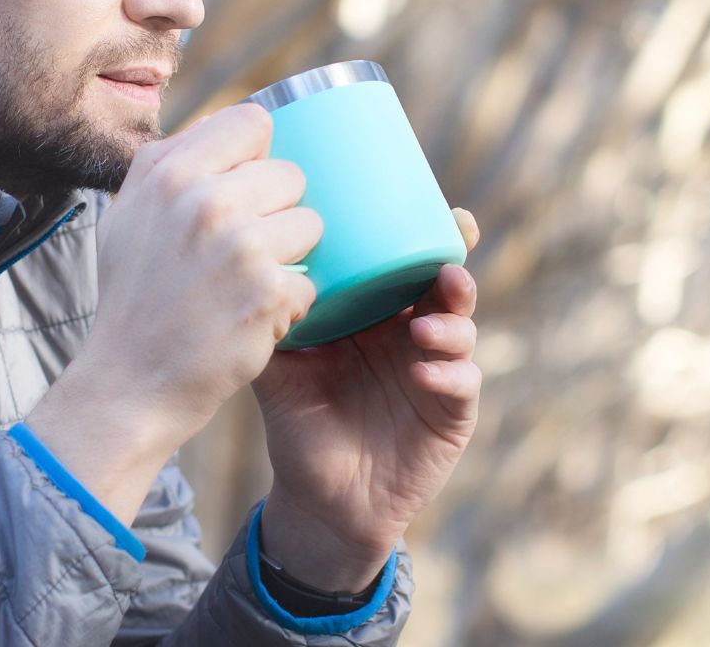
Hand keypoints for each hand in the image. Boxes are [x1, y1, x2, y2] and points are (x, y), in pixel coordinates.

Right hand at [24, 103, 322, 524]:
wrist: (129, 384)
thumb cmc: (132, 301)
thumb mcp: (125, 217)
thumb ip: (166, 167)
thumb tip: (215, 129)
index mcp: (169, 173)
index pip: (252, 122)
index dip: (257, 155)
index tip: (247, 187)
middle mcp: (204, 201)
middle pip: (291, 175)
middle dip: (278, 211)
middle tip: (247, 251)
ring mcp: (240, 246)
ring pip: (312, 224)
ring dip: (293, 256)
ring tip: (252, 284)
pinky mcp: (268, 293)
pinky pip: (313, 281)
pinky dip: (292, 304)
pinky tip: (254, 319)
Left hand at [252, 208, 482, 589]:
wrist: (320, 499)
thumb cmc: (299, 422)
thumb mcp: (278, 368)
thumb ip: (268, 324)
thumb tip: (246, 271)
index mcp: (376, 311)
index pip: (406, 262)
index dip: (426, 233)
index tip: (437, 210)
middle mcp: (411, 332)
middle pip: (445, 284)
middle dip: (454, 262)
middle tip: (448, 253)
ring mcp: (437, 370)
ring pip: (461, 329)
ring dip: (451, 321)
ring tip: (423, 325)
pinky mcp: (451, 412)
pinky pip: (463, 384)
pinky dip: (449, 374)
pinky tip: (426, 372)